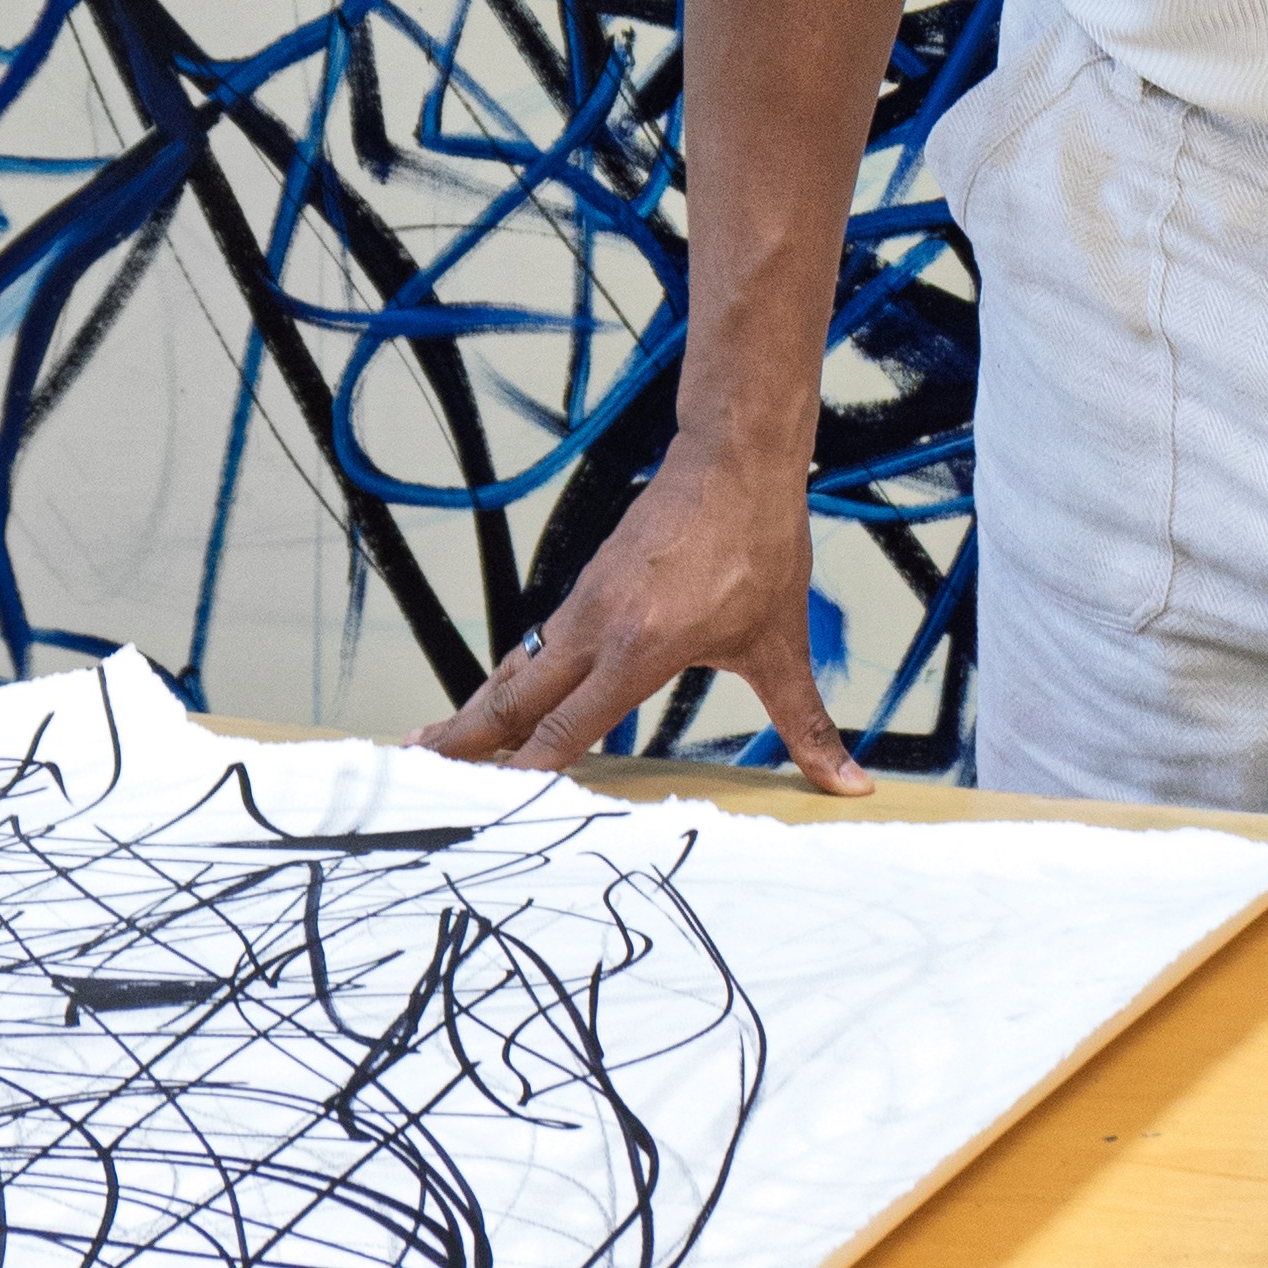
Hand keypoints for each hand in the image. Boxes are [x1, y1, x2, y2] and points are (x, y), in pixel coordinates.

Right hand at [414, 424, 870, 790]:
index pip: (567, 729)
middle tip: (415, 776)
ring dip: (475, 710)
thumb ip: (806, 725)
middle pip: (515, 699)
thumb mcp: (783, 645)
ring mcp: (586, 603)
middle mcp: (598, 627)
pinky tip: (497, 698)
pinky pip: (536, 645)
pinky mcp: (589, 586)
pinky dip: (506, 679)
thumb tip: (851, 784)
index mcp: (640, 649)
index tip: (489, 810)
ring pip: (517, 669)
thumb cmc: (759, 547)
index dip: (527, 773)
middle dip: (467, 742)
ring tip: (431, 745)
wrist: (735, 458)